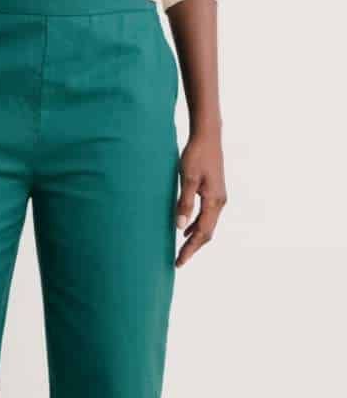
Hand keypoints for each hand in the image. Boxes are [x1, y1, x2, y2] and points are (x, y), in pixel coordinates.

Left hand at [175, 131, 226, 267]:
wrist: (208, 136)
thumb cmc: (196, 154)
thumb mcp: (187, 179)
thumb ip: (184, 203)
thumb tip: (180, 227)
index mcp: (214, 201)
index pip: (202, 233)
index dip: (190, 249)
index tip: (179, 262)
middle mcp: (219, 202)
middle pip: (207, 233)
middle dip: (193, 248)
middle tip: (178, 262)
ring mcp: (218, 198)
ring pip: (208, 226)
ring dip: (195, 239)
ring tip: (182, 251)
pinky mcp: (214, 192)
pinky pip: (207, 216)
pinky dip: (197, 227)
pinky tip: (186, 230)